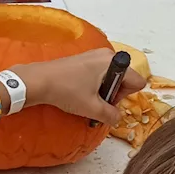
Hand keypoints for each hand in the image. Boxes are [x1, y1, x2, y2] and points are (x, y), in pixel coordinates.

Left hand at [12, 49, 146, 126]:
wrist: (38, 80)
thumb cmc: (66, 91)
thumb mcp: (92, 108)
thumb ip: (111, 115)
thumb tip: (117, 118)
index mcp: (113, 62)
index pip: (136, 82)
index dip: (124, 96)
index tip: (107, 101)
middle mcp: (106, 54)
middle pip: (124, 79)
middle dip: (113, 94)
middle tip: (95, 102)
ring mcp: (94, 55)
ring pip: (110, 77)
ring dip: (102, 91)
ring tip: (85, 98)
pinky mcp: (83, 59)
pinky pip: (98, 73)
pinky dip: (93, 85)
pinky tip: (79, 92)